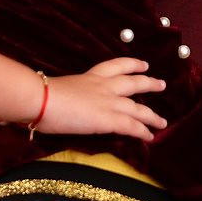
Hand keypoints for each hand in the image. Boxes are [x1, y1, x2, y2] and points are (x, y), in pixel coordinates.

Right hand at [32, 58, 167, 139]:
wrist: (40, 99)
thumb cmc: (39, 94)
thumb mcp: (56, 88)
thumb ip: (62, 94)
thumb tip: (53, 101)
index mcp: (89, 77)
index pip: (115, 66)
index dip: (131, 64)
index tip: (143, 64)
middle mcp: (103, 86)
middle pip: (133, 83)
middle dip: (149, 84)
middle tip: (161, 84)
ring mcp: (108, 102)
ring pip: (138, 108)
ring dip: (152, 115)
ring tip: (162, 121)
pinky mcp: (108, 119)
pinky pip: (132, 126)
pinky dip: (143, 131)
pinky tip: (150, 136)